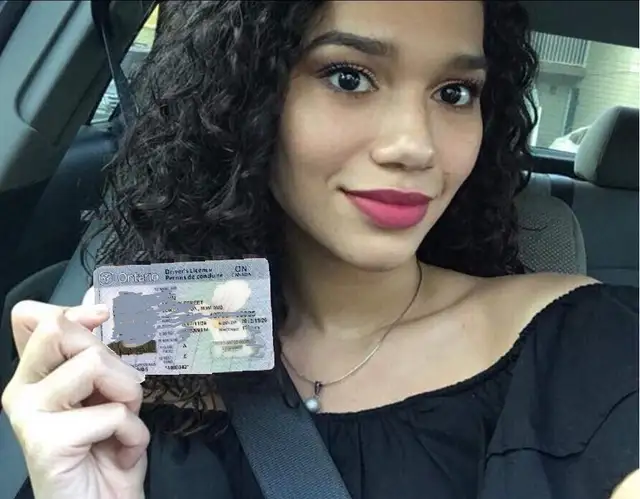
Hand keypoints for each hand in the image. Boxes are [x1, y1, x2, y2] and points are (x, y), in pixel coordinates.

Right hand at [1, 301, 148, 498]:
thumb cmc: (106, 450)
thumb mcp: (106, 392)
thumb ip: (96, 354)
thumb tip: (96, 303)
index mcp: (34, 374)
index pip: (33, 318)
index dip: (72, 310)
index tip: (102, 316)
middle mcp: (21, 390)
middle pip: (62, 330)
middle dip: (112, 359)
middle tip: (120, 398)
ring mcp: (28, 415)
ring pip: (93, 363)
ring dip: (128, 394)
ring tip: (121, 425)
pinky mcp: (46, 441)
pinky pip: (113, 412)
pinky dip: (133, 433)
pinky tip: (120, 455)